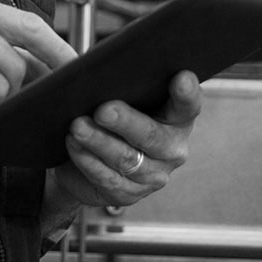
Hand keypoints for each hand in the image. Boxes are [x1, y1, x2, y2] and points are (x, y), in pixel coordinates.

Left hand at [48, 71, 199, 209]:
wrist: (82, 162)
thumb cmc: (105, 117)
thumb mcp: (114, 95)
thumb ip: (113, 79)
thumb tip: (91, 67)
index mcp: (176, 118)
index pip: (188, 105)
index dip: (187, 93)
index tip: (181, 76)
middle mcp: (172, 149)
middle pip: (151, 135)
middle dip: (126, 121)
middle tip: (103, 110)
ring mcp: (152, 175)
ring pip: (126, 158)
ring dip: (98, 141)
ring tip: (77, 126)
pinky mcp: (128, 194)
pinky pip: (107, 177)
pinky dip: (87, 160)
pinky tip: (73, 144)